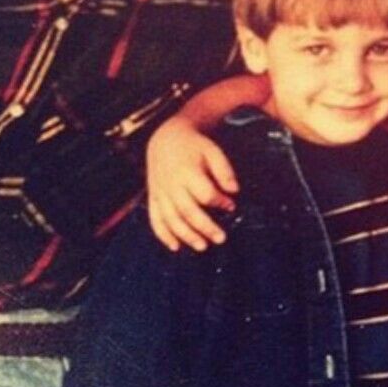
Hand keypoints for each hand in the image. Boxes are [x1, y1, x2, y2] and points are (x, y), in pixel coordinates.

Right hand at [147, 116, 237, 251]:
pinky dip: (163, 235)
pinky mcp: (153, 198)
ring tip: (203, 247)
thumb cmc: (194, 147)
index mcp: (186, 171)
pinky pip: (155, 219)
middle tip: (221, 239)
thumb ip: (224, 170)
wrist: (165, 139)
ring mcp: (160, 193)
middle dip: (205, 227)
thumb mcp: (212, 150)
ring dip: (186, 236)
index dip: (219, 202)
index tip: (231, 206)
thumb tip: (235, 191)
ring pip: (171, 219)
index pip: (204, 193)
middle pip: (188, 211)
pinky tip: (175, 247)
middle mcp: (171, 184)